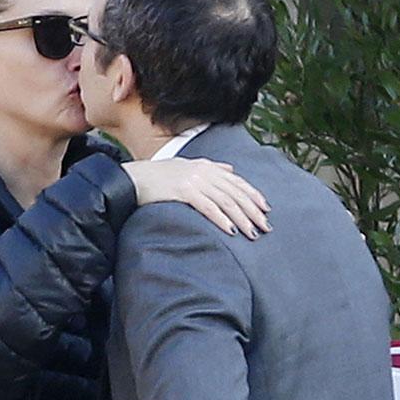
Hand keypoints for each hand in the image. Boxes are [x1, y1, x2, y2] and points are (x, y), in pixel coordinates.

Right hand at [123, 157, 270, 239]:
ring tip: (252, 233)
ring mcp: (195, 181)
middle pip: (236, 193)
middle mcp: (204, 172)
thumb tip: (230, 169)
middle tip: (265, 227)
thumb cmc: (158, 177)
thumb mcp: (186, 167)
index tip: (266, 209)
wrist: (134, 178)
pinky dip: (221, 219)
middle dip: (253, 211)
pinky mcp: (184, 192)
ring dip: (241, 219)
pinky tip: (230, 230)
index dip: (253, 195)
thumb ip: (211, 167)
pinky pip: (208, 207)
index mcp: (207, 166)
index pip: (237, 181)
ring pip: (226, 201)